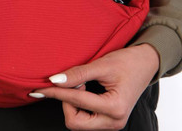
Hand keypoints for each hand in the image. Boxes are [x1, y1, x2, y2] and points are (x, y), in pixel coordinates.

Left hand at [29, 43, 159, 129]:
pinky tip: (81, 89)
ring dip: (72, 103)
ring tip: (81, 83)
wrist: (146, 63)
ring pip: (78, 122)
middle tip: (70, 81)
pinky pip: (85, 118)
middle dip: (66, 102)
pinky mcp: (108, 120)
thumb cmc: (127, 62)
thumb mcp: (102, 64)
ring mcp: (112, 123)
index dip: (55, 92)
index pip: (76, 101)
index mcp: (114, 108)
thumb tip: (54, 80)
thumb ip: (77, 74)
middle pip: (75, 122)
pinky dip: (78, 104)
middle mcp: (114, 122)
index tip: (39, 88)